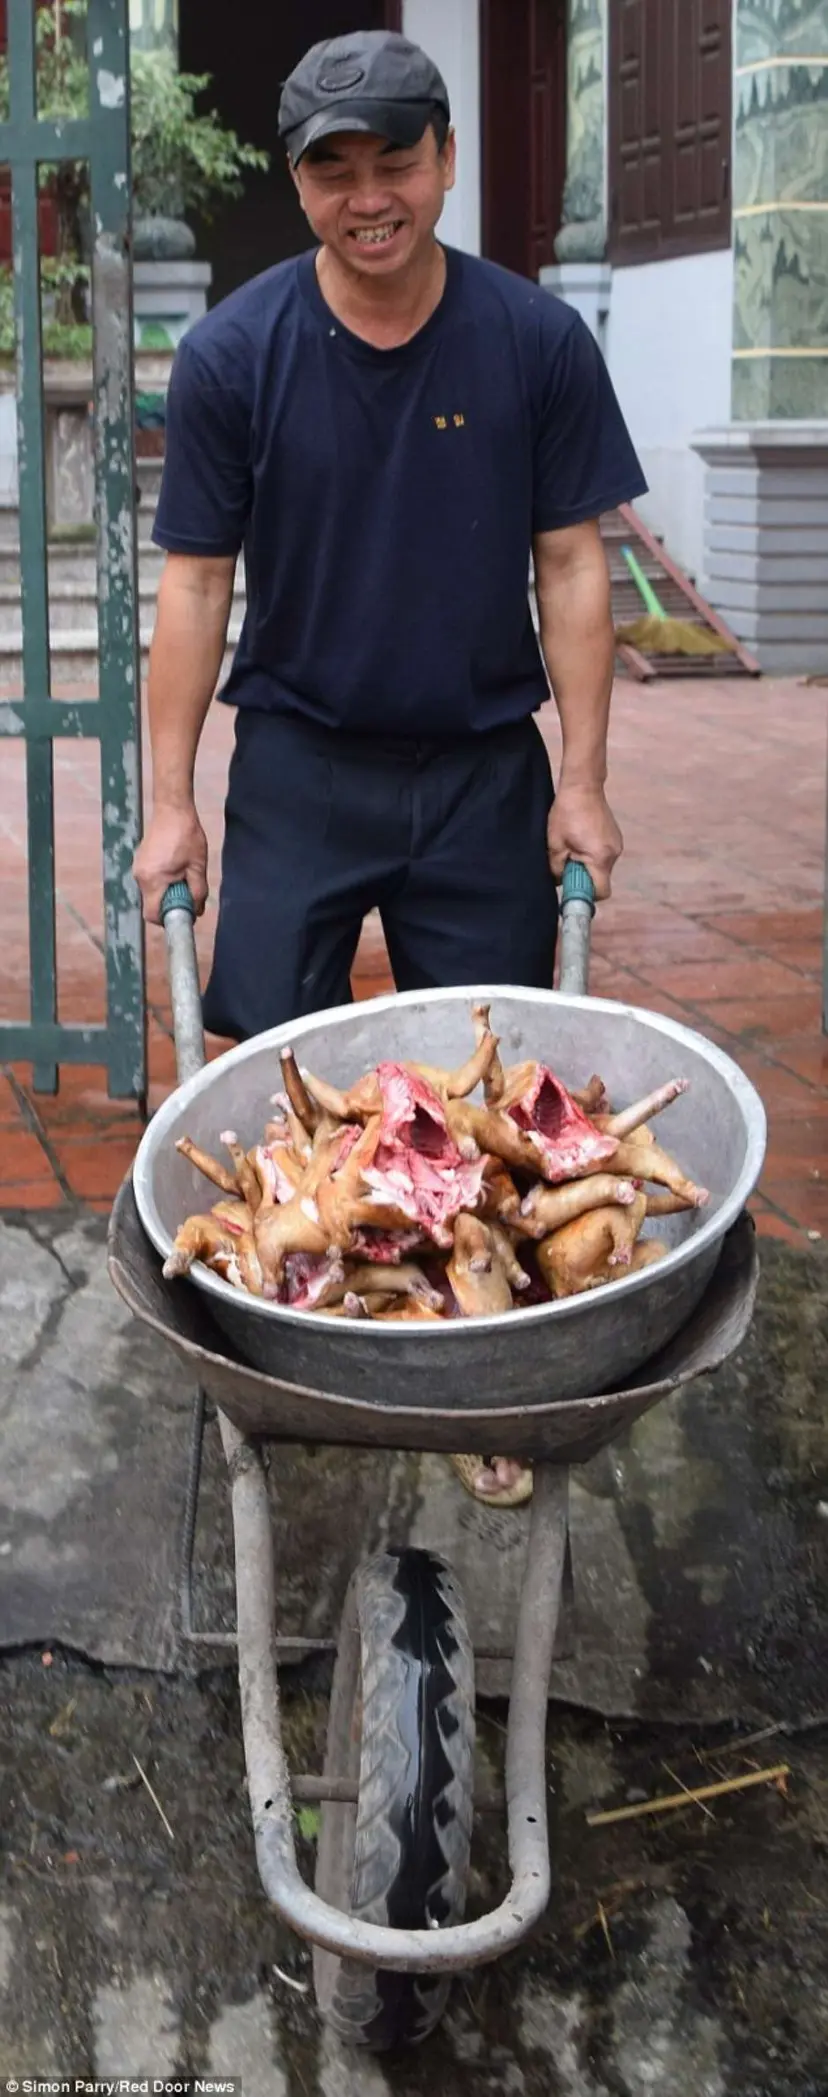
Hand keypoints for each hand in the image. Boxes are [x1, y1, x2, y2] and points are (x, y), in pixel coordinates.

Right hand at [133, 803, 208, 923]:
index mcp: (152, 881)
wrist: (172, 809)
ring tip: (183, 874)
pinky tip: (176, 866)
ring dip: (168, 891)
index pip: (152, 915)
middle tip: (188, 890)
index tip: (183, 913)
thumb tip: (196, 912)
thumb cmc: (186, 836)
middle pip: (152, 904)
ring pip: (152, 892)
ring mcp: (138, 868)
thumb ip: (197, 893)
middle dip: (170, 904)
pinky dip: (163, 881)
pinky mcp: (140, 861)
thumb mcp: (197, 867)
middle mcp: (139, 877)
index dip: (168, 920)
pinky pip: (151, 880)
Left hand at [546, 783, 622, 900]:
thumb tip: (559, 881)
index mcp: (601, 857)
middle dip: (583, 877)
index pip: (601, 892)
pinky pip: (603, 856)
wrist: (582, 786)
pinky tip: (579, 840)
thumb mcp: (555, 844)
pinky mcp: (614, 837)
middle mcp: (614, 853)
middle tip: (567, 864)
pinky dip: (591, 855)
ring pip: (601, 868)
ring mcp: (617, 844)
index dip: (585, 894)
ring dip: (587, 865)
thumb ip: (557, 869)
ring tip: (572, 847)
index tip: (572, 888)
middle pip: (601, 880)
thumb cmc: (567, 813)